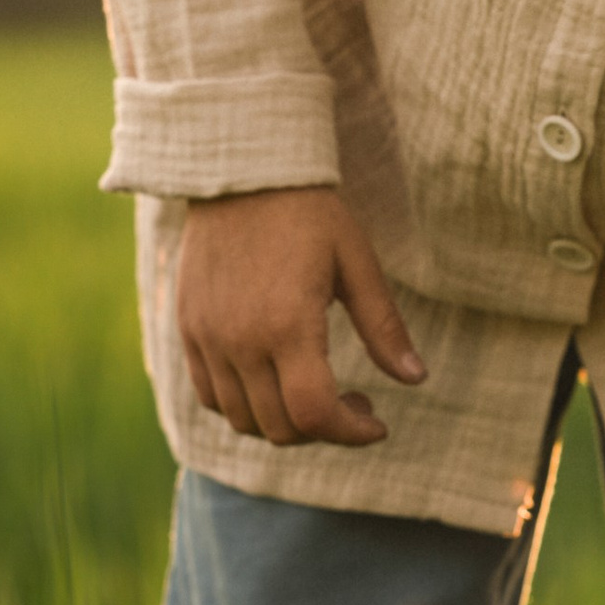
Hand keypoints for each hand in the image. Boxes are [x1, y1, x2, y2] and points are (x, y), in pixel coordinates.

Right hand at [175, 185, 425, 446]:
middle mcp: (240, 340)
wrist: (239, 171)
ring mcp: (208, 338)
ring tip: (314, 392)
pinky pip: (210, 395)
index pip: (315, 414)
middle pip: (280, 428)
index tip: (376, 424)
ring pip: (243, 420)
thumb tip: (416, 378)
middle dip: (325, 430)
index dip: (351, 433)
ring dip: (284, 423)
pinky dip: (243, 406)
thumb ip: (383, 326)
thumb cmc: (308, 212)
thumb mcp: (357, 263)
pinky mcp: (188, 330)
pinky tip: (273, 380)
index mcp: (287, 324)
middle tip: (355, 402)